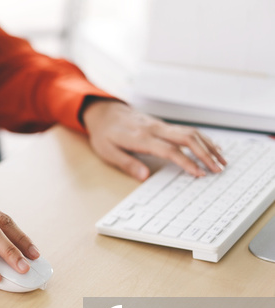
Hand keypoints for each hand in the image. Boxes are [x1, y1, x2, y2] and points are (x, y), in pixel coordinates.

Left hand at [82, 99, 226, 180]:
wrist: (104, 112)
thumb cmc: (105, 134)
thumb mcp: (108, 152)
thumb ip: (127, 164)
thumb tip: (144, 176)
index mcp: (141, 138)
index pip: (169, 150)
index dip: (186, 162)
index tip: (199, 174)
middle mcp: (155, 129)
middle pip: (187, 138)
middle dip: (206, 153)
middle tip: (218, 169)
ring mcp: (161, 125)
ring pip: (191, 132)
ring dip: (208, 146)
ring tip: (221, 161)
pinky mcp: (163, 125)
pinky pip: (187, 130)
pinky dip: (203, 139)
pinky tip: (213, 147)